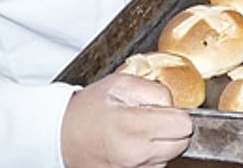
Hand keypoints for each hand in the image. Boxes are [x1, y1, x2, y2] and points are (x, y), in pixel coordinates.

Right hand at [61, 73, 193, 167]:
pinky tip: (132, 146)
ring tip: (136, 133)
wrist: (58, 135)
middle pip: (181, 144)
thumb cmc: (87, 109)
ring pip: (168, 158)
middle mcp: (134, 155)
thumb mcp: (121, 84)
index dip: (177, 114)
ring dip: (160, 146)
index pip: (184, 125)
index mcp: (134, 127)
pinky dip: (149, 158)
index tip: (165, 111)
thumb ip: (155, 90)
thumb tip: (174, 105)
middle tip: (151, 120)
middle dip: (173, 130)